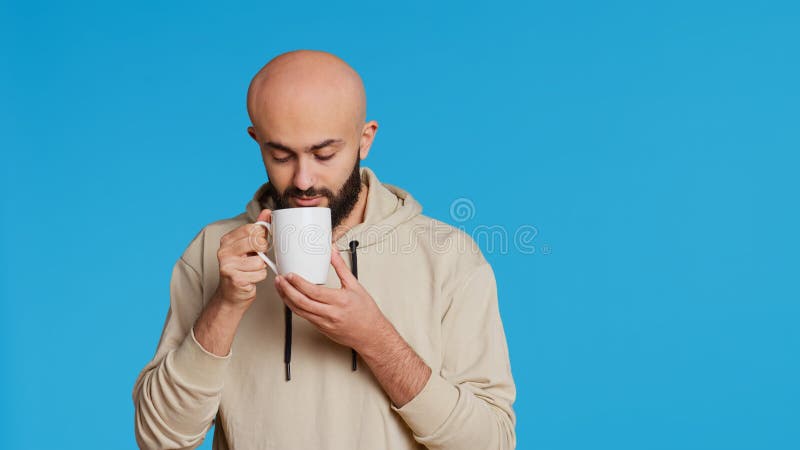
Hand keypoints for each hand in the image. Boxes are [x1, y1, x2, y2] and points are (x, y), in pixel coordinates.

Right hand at [213, 209, 271, 307]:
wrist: (231, 295)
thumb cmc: (242, 269)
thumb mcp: (249, 246)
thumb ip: (258, 229)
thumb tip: (267, 212)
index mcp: (227, 240)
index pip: (253, 229)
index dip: (261, 237)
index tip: (258, 245)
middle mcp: (224, 251)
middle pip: (257, 243)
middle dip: (262, 252)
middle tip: (255, 259)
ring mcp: (228, 265)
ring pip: (260, 261)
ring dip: (260, 268)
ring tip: (251, 271)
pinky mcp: (235, 279)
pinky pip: (260, 274)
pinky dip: (259, 277)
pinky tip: (250, 279)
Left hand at [274, 247, 389, 352]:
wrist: (371, 335)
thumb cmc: (366, 313)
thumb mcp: (355, 286)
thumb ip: (341, 267)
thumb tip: (333, 252)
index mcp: (339, 301)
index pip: (313, 292)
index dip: (298, 283)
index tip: (290, 275)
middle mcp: (330, 314)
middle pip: (302, 302)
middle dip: (287, 290)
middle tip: (279, 280)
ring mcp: (324, 323)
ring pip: (299, 311)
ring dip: (287, 299)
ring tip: (281, 288)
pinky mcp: (321, 329)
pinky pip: (304, 317)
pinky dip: (295, 307)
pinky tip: (291, 299)